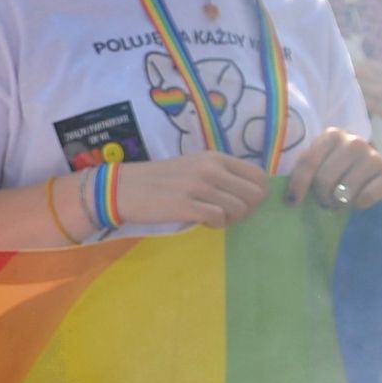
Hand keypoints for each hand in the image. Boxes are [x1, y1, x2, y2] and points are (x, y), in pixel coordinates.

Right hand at [104, 152, 274, 231]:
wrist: (123, 188)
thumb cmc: (160, 181)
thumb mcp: (194, 167)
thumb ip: (220, 174)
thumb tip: (248, 193)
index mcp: (214, 157)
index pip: (258, 176)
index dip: (257, 194)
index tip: (241, 203)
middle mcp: (210, 168)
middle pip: (254, 195)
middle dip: (247, 210)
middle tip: (228, 214)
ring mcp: (198, 186)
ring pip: (238, 208)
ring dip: (230, 219)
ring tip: (212, 218)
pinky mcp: (186, 204)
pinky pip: (219, 218)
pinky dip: (215, 224)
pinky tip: (202, 222)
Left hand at [283, 127, 381, 213]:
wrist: (373, 185)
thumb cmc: (339, 177)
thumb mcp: (318, 170)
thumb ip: (305, 174)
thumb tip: (290, 198)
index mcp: (332, 136)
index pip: (308, 161)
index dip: (298, 185)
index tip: (292, 202)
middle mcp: (355, 142)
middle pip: (324, 178)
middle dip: (322, 196)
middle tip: (326, 202)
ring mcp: (375, 157)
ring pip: (344, 190)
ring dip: (338, 204)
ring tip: (339, 203)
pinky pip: (365, 197)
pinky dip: (358, 206)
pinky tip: (357, 204)